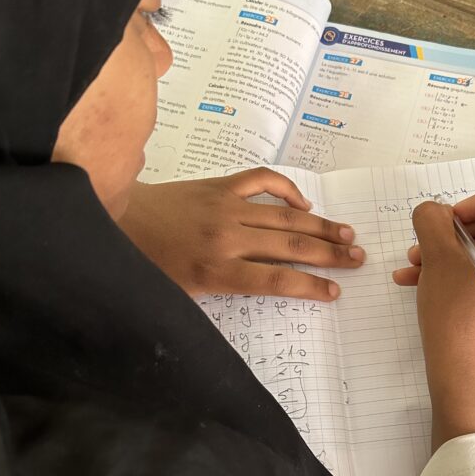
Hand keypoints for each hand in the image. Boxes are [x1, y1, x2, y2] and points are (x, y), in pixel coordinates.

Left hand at [118, 168, 364, 300]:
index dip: (311, 286)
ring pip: (285, 217)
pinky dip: (288, 190)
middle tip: (358, 259)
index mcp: (216, 270)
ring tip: (347, 235)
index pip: (276, 280)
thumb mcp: (181, 294)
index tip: (335, 291)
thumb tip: (263, 293)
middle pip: (290, 247)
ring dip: (320, 226)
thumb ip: (221, 293)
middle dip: (329, 255)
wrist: (116, 219)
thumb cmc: (147, 264)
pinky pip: (263, 181)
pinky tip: (303, 205)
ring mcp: (226, 207)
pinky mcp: (220, 186)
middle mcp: (227, 237)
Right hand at [393, 181, 474, 448]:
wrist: (465, 371)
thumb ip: (432, 219)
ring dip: (447, 251)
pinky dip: (456, 271)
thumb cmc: (455, 310)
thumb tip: (434, 213)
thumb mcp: (436, 255)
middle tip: (424, 246)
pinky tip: (418, 281)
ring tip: (415, 266)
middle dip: (453, 230)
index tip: (451, 222)